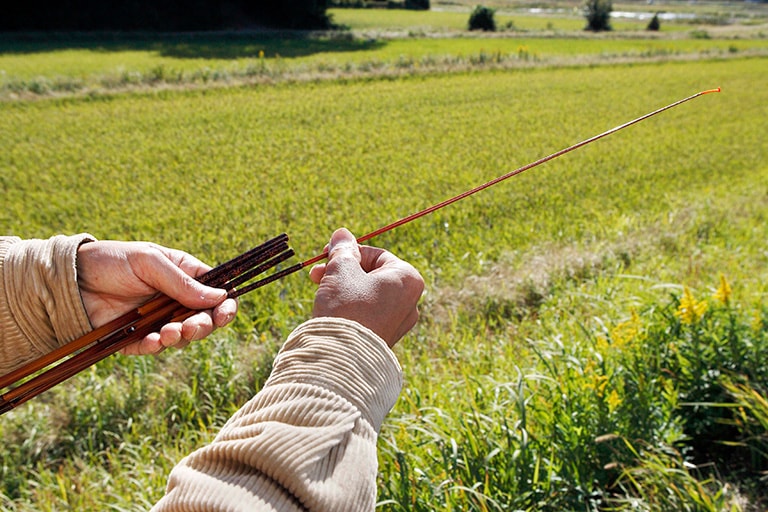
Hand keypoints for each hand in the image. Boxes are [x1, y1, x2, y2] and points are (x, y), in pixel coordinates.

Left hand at [76, 241, 237, 354]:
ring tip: (167, 333)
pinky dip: (157, 346)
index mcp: (184, 276)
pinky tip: (152, 340)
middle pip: (204, 319)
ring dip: (181, 337)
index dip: (226, 305)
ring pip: (183, 337)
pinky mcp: (137, 337)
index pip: (216, 293)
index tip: (224, 314)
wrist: (70, 280)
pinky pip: (155, 348)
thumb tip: (219, 297)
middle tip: (191, 327)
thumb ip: (182, 282)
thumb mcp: (149, 262)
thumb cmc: (112, 261)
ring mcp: (157, 320)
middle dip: (203, 326)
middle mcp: (175, 300)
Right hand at [309, 228, 423, 346]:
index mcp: (408, 279)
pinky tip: (329, 308)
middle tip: (315, 273)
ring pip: (367, 294)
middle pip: (371, 275)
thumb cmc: (346, 307)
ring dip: (342, 287)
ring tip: (318, 289)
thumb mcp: (341, 270)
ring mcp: (399, 322)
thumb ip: (343, 250)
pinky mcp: (385, 338)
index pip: (377, 255)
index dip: (349, 252)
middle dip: (341, 271)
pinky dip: (349, 306)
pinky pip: (368, 313)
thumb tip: (342, 234)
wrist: (343, 358)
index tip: (326, 253)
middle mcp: (410, 301)